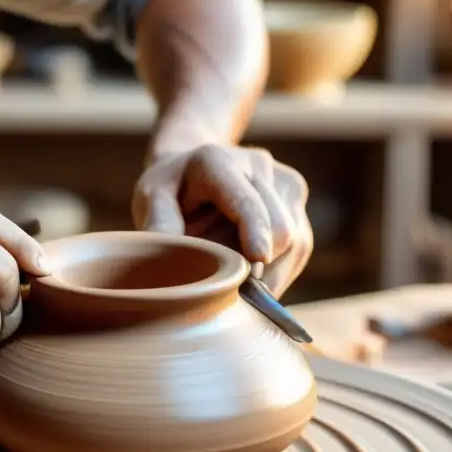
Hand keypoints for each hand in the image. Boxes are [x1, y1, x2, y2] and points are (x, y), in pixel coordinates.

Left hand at [132, 143, 312, 296]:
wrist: (191, 168)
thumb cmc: (168, 189)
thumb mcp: (150, 200)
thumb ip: (161, 226)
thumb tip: (175, 265)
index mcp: (216, 161)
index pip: (246, 201)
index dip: (255, 231)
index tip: (258, 259)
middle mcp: (257, 165)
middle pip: (278, 228)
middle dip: (259, 267)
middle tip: (228, 290)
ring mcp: (283, 179)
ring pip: (297, 241)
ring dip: (272, 272)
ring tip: (238, 281)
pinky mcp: (296, 196)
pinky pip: (300, 245)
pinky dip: (280, 268)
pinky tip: (254, 273)